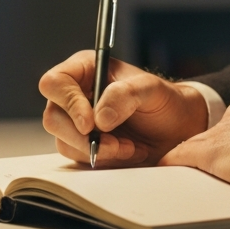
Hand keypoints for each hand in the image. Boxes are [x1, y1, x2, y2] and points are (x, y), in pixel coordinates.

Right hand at [39, 52, 207, 165]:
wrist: (176, 128)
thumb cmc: (163, 100)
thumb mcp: (150, 88)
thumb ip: (126, 94)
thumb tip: (99, 118)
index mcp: (86, 70)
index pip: (55, 82)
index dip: (67, 103)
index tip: (90, 123)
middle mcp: (76, 95)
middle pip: (53, 117)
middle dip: (83, 136)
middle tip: (112, 142)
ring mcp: (77, 122)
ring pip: (64, 141)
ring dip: (97, 149)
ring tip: (127, 145)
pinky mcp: (84, 145)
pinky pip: (79, 158)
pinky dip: (102, 159)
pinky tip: (126, 150)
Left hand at [160, 95, 229, 197]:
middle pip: (220, 131)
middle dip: (222, 148)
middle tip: (227, 167)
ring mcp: (223, 131)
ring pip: (201, 143)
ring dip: (199, 157)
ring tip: (196, 174)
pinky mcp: (208, 151)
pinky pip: (180, 155)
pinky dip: (172, 163)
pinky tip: (166, 171)